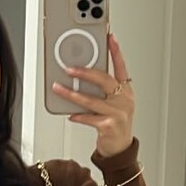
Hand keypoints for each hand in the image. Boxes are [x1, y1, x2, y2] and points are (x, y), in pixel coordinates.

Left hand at [51, 32, 135, 158]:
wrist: (121, 149)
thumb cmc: (116, 123)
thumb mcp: (114, 103)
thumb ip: (103, 90)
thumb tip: (80, 78)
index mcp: (126, 90)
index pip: (121, 66)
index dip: (116, 51)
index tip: (109, 37)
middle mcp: (124, 99)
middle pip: (104, 80)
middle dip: (84, 72)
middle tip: (69, 68)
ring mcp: (118, 113)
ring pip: (91, 100)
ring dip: (72, 94)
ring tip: (59, 88)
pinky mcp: (109, 126)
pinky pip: (89, 118)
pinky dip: (78, 115)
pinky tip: (70, 114)